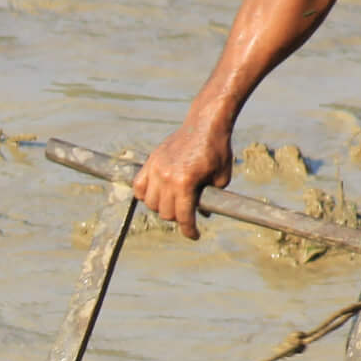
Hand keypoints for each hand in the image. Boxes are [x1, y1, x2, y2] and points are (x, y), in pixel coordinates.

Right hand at [131, 122, 232, 239]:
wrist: (205, 124)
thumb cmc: (217, 150)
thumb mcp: (221, 178)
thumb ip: (211, 198)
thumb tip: (202, 213)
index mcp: (185, 183)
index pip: (183, 216)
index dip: (189, 230)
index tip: (194, 235)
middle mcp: (167, 178)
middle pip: (165, 212)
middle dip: (177, 217)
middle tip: (187, 214)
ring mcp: (156, 169)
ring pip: (150, 202)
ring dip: (161, 207)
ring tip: (172, 203)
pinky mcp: (151, 161)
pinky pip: (139, 186)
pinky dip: (145, 194)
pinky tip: (155, 194)